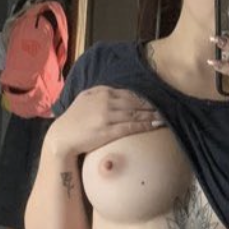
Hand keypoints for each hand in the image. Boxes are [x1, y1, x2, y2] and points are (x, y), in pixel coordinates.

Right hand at [48, 87, 166, 164]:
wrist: (62, 137)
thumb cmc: (73, 119)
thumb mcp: (84, 99)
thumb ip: (99, 93)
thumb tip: (115, 91)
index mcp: (101, 93)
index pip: (128, 93)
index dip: (143, 97)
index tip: (155, 99)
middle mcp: (106, 102)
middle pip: (135, 102)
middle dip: (151, 105)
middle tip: (166, 107)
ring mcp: (107, 117)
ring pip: (136, 114)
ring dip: (152, 115)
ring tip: (165, 116)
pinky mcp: (108, 131)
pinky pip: (131, 127)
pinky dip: (146, 125)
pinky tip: (156, 125)